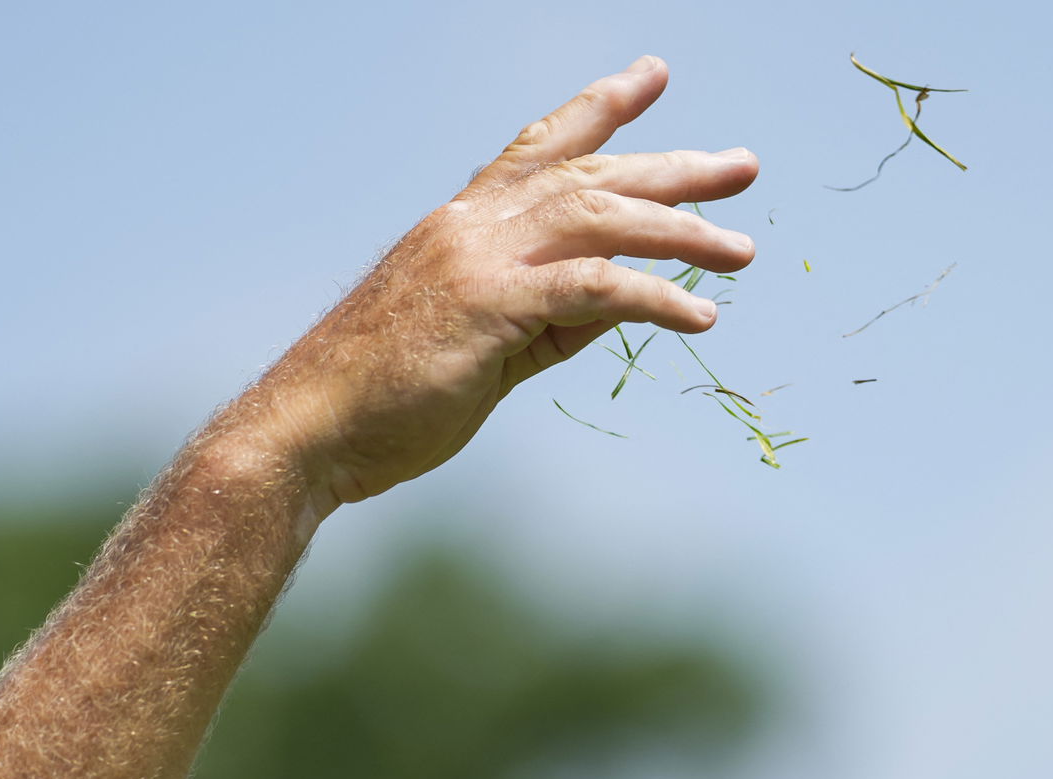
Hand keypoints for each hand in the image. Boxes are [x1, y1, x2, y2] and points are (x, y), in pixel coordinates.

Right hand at [243, 56, 759, 511]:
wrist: (307, 429)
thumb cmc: (386, 394)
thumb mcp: (483, 341)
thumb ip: (549, 314)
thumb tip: (622, 300)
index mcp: (464, 225)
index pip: (542, 147)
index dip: (602, 106)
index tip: (654, 76)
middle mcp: (472, 224)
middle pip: (591, 176)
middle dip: (674, 170)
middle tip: (744, 167)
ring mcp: (479, 259)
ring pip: (600, 220)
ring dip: (681, 233)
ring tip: (743, 254)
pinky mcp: (489, 306)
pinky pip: (592, 288)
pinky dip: (653, 297)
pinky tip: (702, 315)